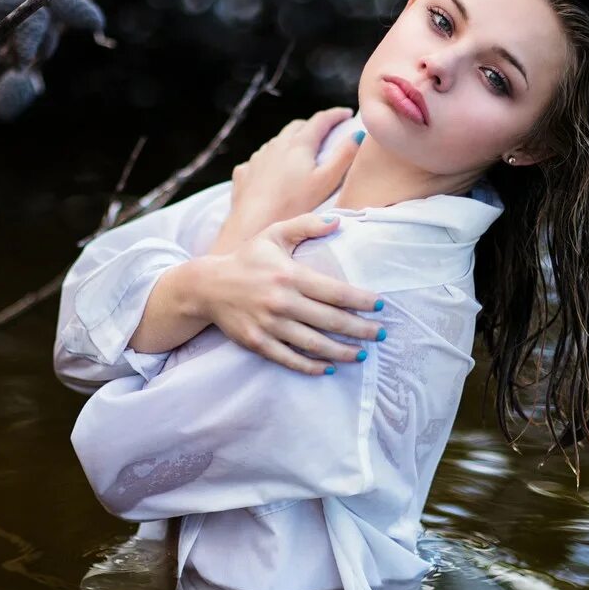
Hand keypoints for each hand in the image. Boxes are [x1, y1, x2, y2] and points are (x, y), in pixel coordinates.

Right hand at [194, 213, 384, 374]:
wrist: (207, 286)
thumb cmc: (248, 259)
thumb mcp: (275, 235)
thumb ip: (307, 226)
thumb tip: (339, 221)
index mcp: (290, 275)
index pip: (334, 292)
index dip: (361, 300)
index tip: (381, 306)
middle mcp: (281, 302)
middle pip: (330, 320)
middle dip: (360, 329)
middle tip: (380, 334)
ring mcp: (269, 325)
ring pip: (314, 344)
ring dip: (342, 352)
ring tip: (362, 354)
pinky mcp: (257, 342)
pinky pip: (289, 359)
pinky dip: (311, 366)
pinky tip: (329, 368)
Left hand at [213, 107, 361, 253]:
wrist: (252, 226)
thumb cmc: (293, 206)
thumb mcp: (326, 181)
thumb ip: (344, 156)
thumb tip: (358, 134)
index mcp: (299, 145)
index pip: (320, 120)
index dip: (336, 115)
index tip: (346, 114)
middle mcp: (276, 145)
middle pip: (297, 127)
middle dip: (313, 126)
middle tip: (326, 134)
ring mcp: (258, 158)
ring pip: (277, 141)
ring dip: (291, 141)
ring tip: (301, 154)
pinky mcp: (244, 172)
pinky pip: (260, 159)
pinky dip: (271, 159)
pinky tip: (274, 171)